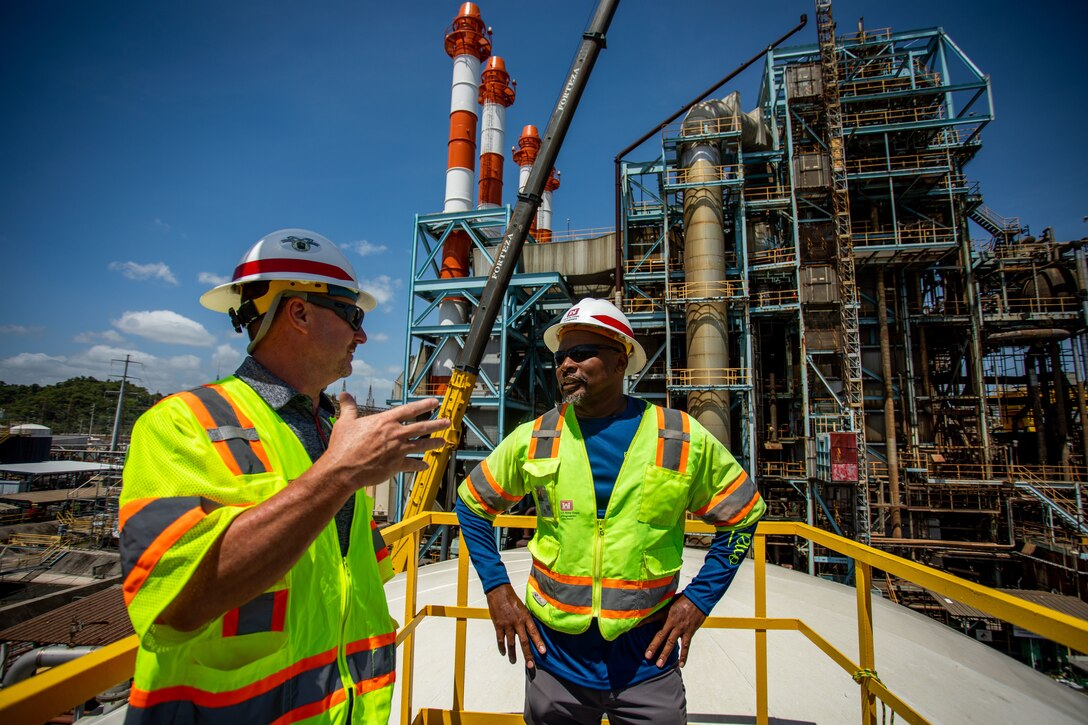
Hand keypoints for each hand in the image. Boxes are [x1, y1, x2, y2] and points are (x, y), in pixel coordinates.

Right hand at [321, 395, 448, 491]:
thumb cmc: (343, 446)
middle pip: (421, 427)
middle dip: (437, 424)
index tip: (435, 402)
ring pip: (421, 445)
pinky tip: (426, 465)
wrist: (343, 469)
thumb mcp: (345, 422)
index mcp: (385, 421)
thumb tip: (344, 394)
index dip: (424, 405)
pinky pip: (412, 464)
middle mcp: (395, 434)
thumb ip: (349, 407)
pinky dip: (420, 465)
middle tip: (447, 422)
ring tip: (443, 441)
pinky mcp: (396, 465)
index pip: (409, 410)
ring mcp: (398, 450)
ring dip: (434, 443)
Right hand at [485, 584, 545, 667]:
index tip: (543, 652)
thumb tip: (532, 629)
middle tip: (531, 665)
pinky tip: (503, 652)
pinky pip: (500, 639)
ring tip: (514, 660)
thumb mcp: (524, 608)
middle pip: (524, 641)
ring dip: (513, 653)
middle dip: (528, 654)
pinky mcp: (498, 625)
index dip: (539, 643)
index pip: (534, 632)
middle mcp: (517, 622)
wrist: (499, 592)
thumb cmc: (512, 599)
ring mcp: (507, 625)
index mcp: (526, 617)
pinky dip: (502, 646)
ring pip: (511, 643)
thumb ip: (527, 619)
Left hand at [644, 594, 705, 667]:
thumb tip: (648, 608)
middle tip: (647, 656)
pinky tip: (681, 664)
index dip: (642, 623)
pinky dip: (684, 655)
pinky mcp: (689, 632)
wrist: (698, 598)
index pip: (651, 618)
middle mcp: (672, 622)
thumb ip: (659, 607)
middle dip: (654, 646)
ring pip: (671, 643)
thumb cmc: (682, 599)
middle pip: (661, 636)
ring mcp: (680, 628)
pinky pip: (686, 645)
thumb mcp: (668, 601)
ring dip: (665, 654)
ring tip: (660, 664)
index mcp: (665, 613)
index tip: (633, 629)